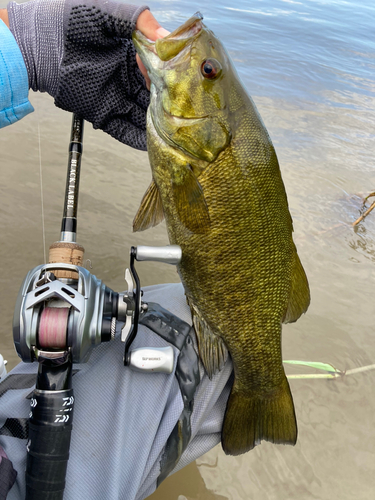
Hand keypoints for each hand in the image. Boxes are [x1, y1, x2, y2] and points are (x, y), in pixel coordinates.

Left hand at [7, 0, 166, 149]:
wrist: (36, 41)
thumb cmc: (67, 18)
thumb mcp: (107, 10)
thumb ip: (137, 20)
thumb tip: (166, 36)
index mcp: (132, 55)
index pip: (160, 70)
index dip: (171, 76)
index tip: (181, 80)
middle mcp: (127, 79)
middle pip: (156, 97)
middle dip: (170, 104)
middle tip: (188, 112)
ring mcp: (115, 98)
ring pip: (144, 116)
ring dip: (159, 125)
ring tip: (178, 133)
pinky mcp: (102, 113)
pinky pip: (124, 130)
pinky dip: (138, 139)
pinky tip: (155, 145)